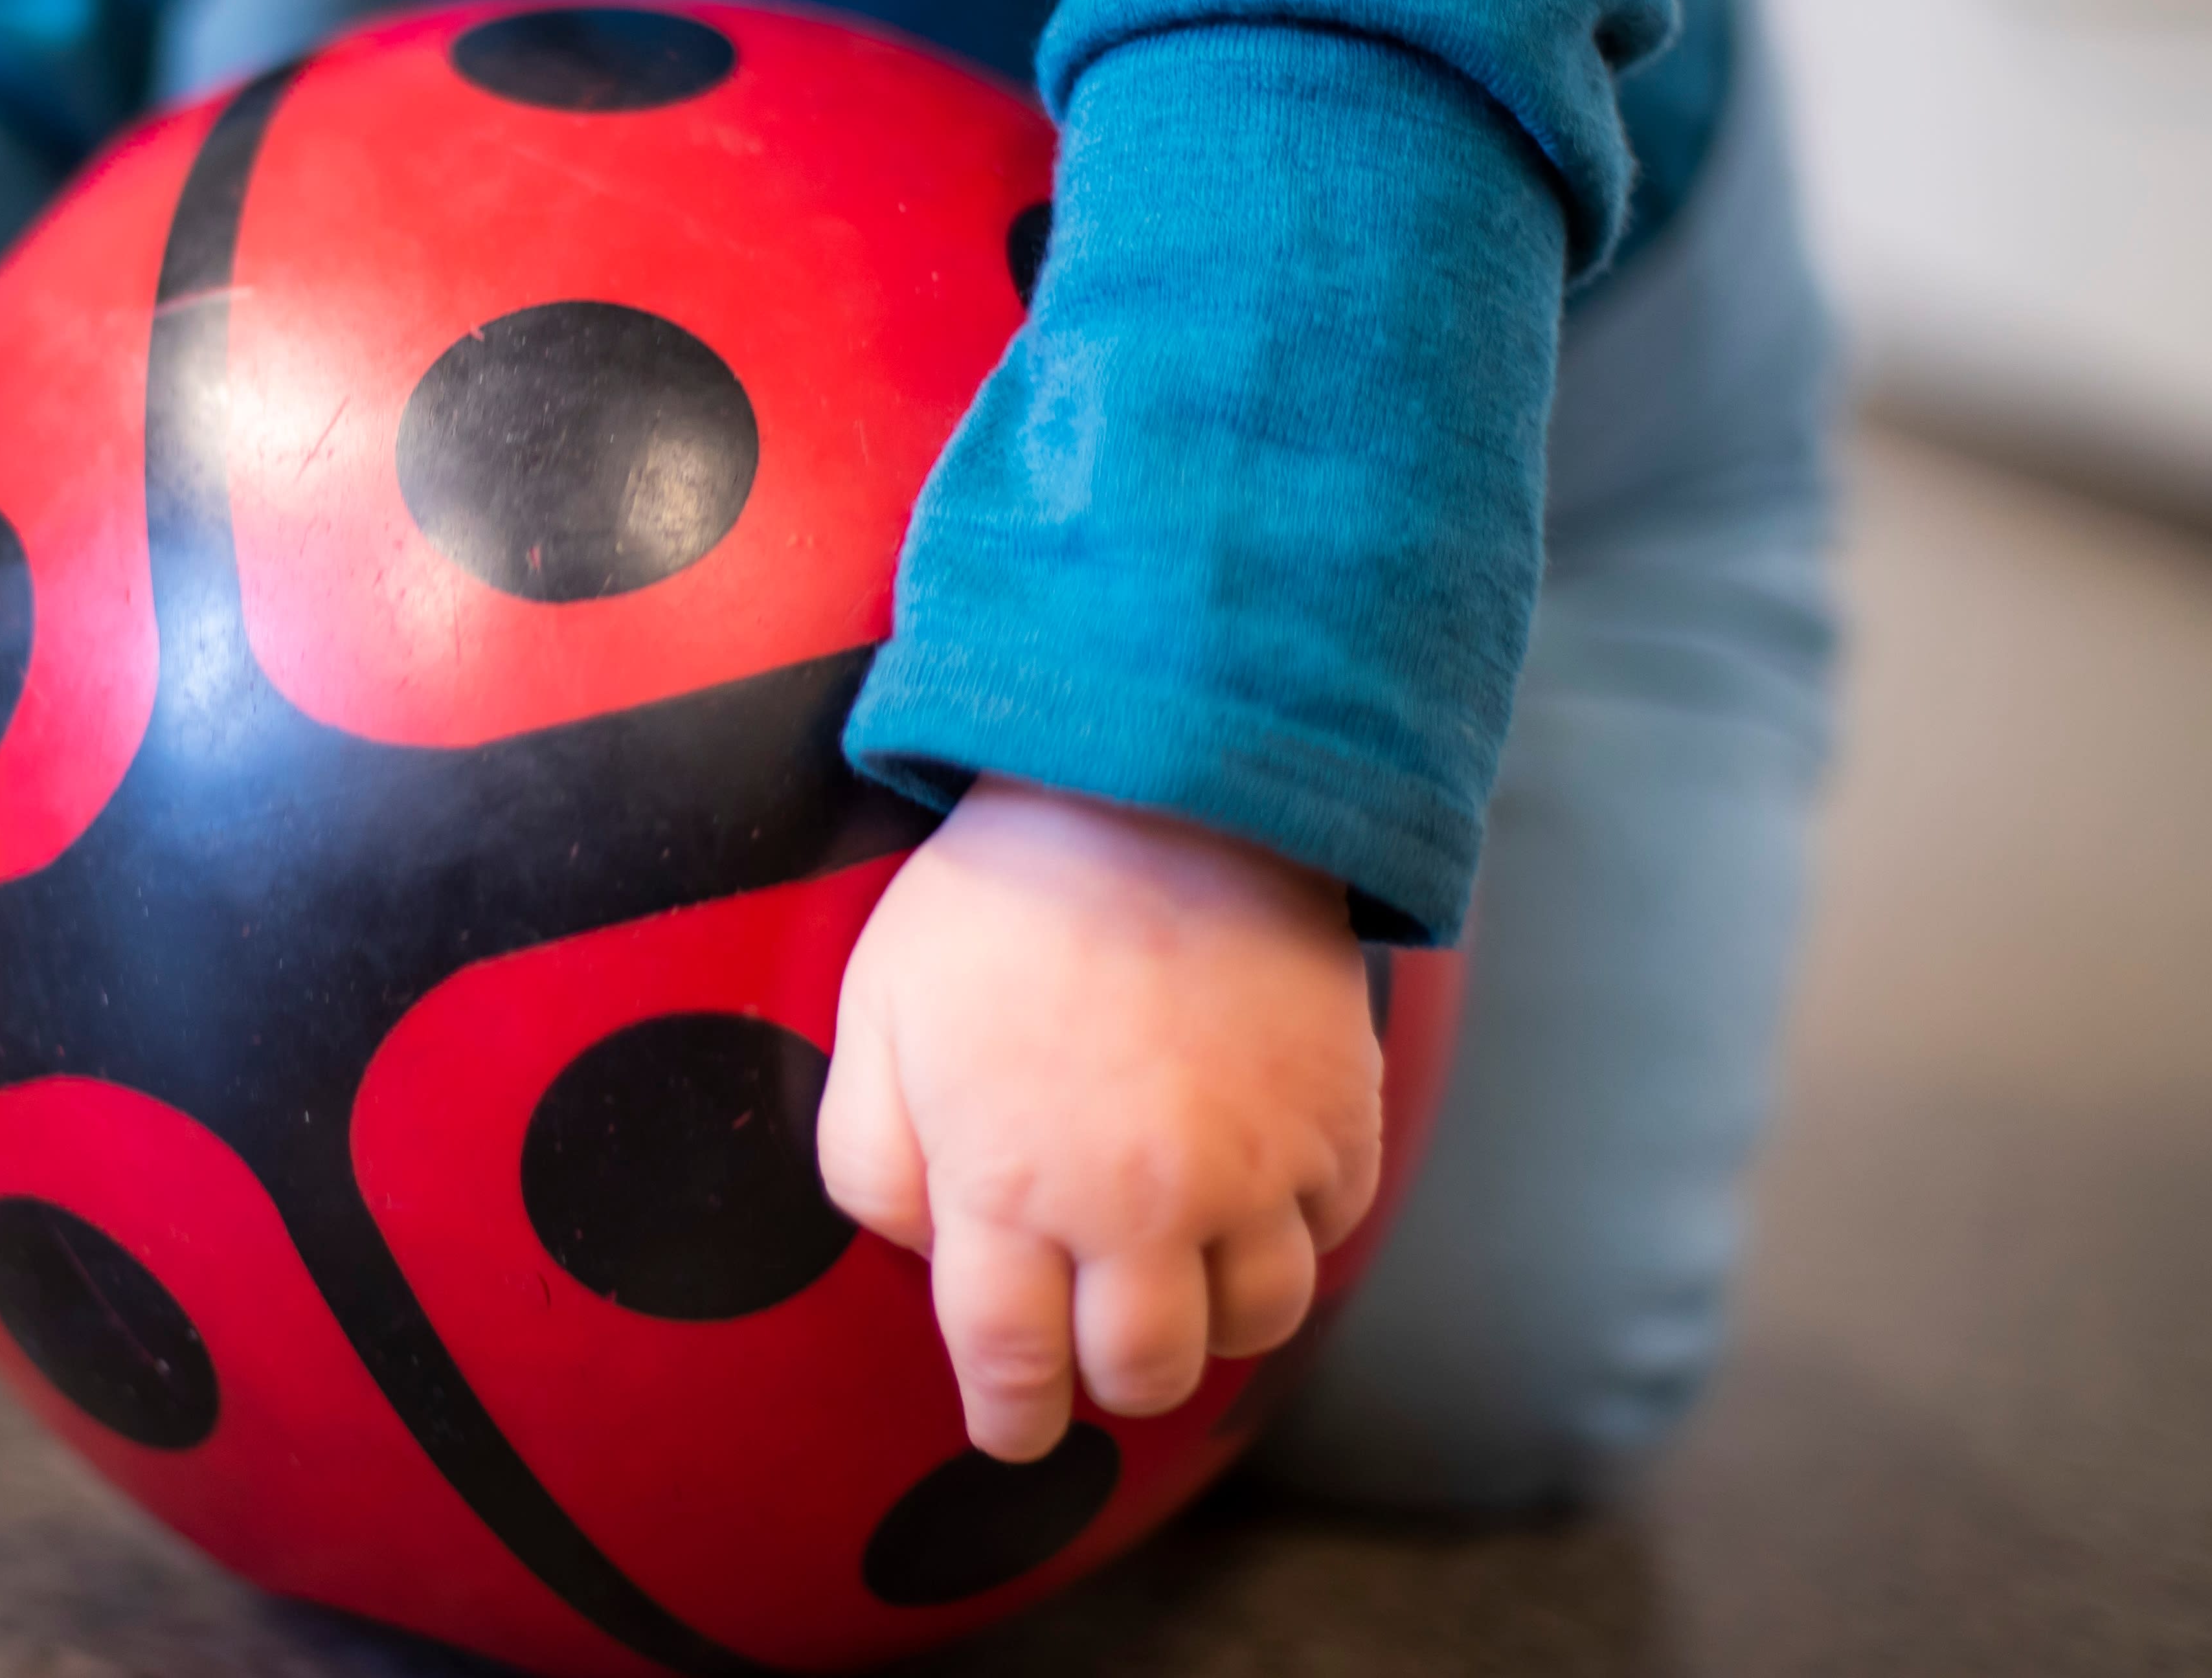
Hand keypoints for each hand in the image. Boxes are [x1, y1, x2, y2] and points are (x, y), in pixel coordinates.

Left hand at [816, 777, 1380, 1460]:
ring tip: (1175, 1266)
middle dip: (1109, 1376)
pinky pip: (1329, 1235)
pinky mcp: (1338, 1124)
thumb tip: (926, 1255)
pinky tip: (1247, 1182)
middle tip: (1092, 1338)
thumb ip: (873, 1165)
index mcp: (1008, 1188)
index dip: (1009, 1417)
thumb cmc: (996, 900)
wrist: (1158, 787)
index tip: (1012, 1424)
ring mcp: (1252, 1170)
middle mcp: (1137, 1205)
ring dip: (1209, 1316)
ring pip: (1254, 1326)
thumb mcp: (875, 1021)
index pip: (1010, 1370)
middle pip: (1143, 1375)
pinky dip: (1290, 1232)